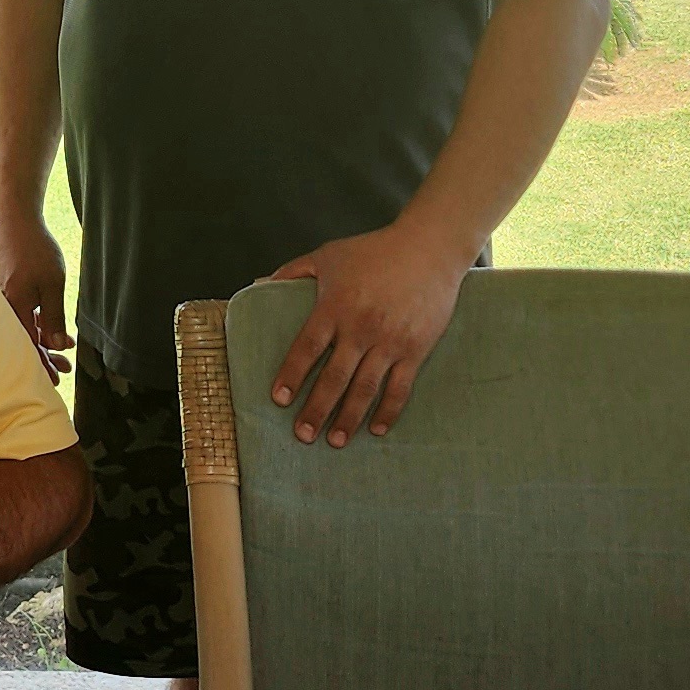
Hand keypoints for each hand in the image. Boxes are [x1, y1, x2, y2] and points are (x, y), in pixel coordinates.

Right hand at [0, 220, 70, 373]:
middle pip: (23, 340)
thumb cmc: (34, 248)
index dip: (42, 365)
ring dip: (41, 339)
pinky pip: (18, 313)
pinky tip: (47, 323)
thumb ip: (54, 316)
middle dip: (44, 356)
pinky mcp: (4, 288)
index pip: (28, 346)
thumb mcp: (52, 283)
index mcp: (15, 308)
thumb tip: (58, 345)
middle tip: (64, 369)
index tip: (56, 379)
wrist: (13, 218)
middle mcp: (4, 306)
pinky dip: (34, 322)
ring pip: (21, 327)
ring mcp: (2, 297)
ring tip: (62, 347)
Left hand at [264, 223, 473, 445]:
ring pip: (365, 389)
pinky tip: (376, 429)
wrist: (429, 248)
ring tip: (335, 440)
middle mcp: (360, 328)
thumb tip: (260, 285)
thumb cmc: (374, 251)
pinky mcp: (415, 349)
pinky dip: (388, 411)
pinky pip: (400, 388)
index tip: (279, 399)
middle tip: (303, 435)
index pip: (307, 347)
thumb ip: (292, 271)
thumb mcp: (328, 255)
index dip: (292, 375)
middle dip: (316, 409)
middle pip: (334, 377)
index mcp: (335, 306)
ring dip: (349, 418)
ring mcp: (390, 342)